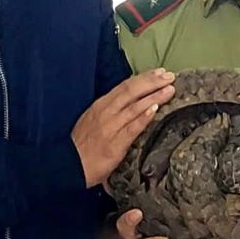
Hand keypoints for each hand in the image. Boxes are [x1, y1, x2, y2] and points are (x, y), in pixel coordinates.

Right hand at [73, 69, 174, 187]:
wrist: (69, 166)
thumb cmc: (83, 144)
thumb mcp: (93, 119)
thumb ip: (111, 110)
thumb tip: (131, 101)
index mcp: (101, 105)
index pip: (125, 86)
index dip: (144, 78)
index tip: (159, 72)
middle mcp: (106, 112)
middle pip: (132, 91)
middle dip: (152, 82)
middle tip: (169, 76)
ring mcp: (111, 127)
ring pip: (135, 106)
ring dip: (154, 96)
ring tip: (169, 90)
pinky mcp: (116, 144)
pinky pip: (132, 128)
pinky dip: (144, 117)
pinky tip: (155, 109)